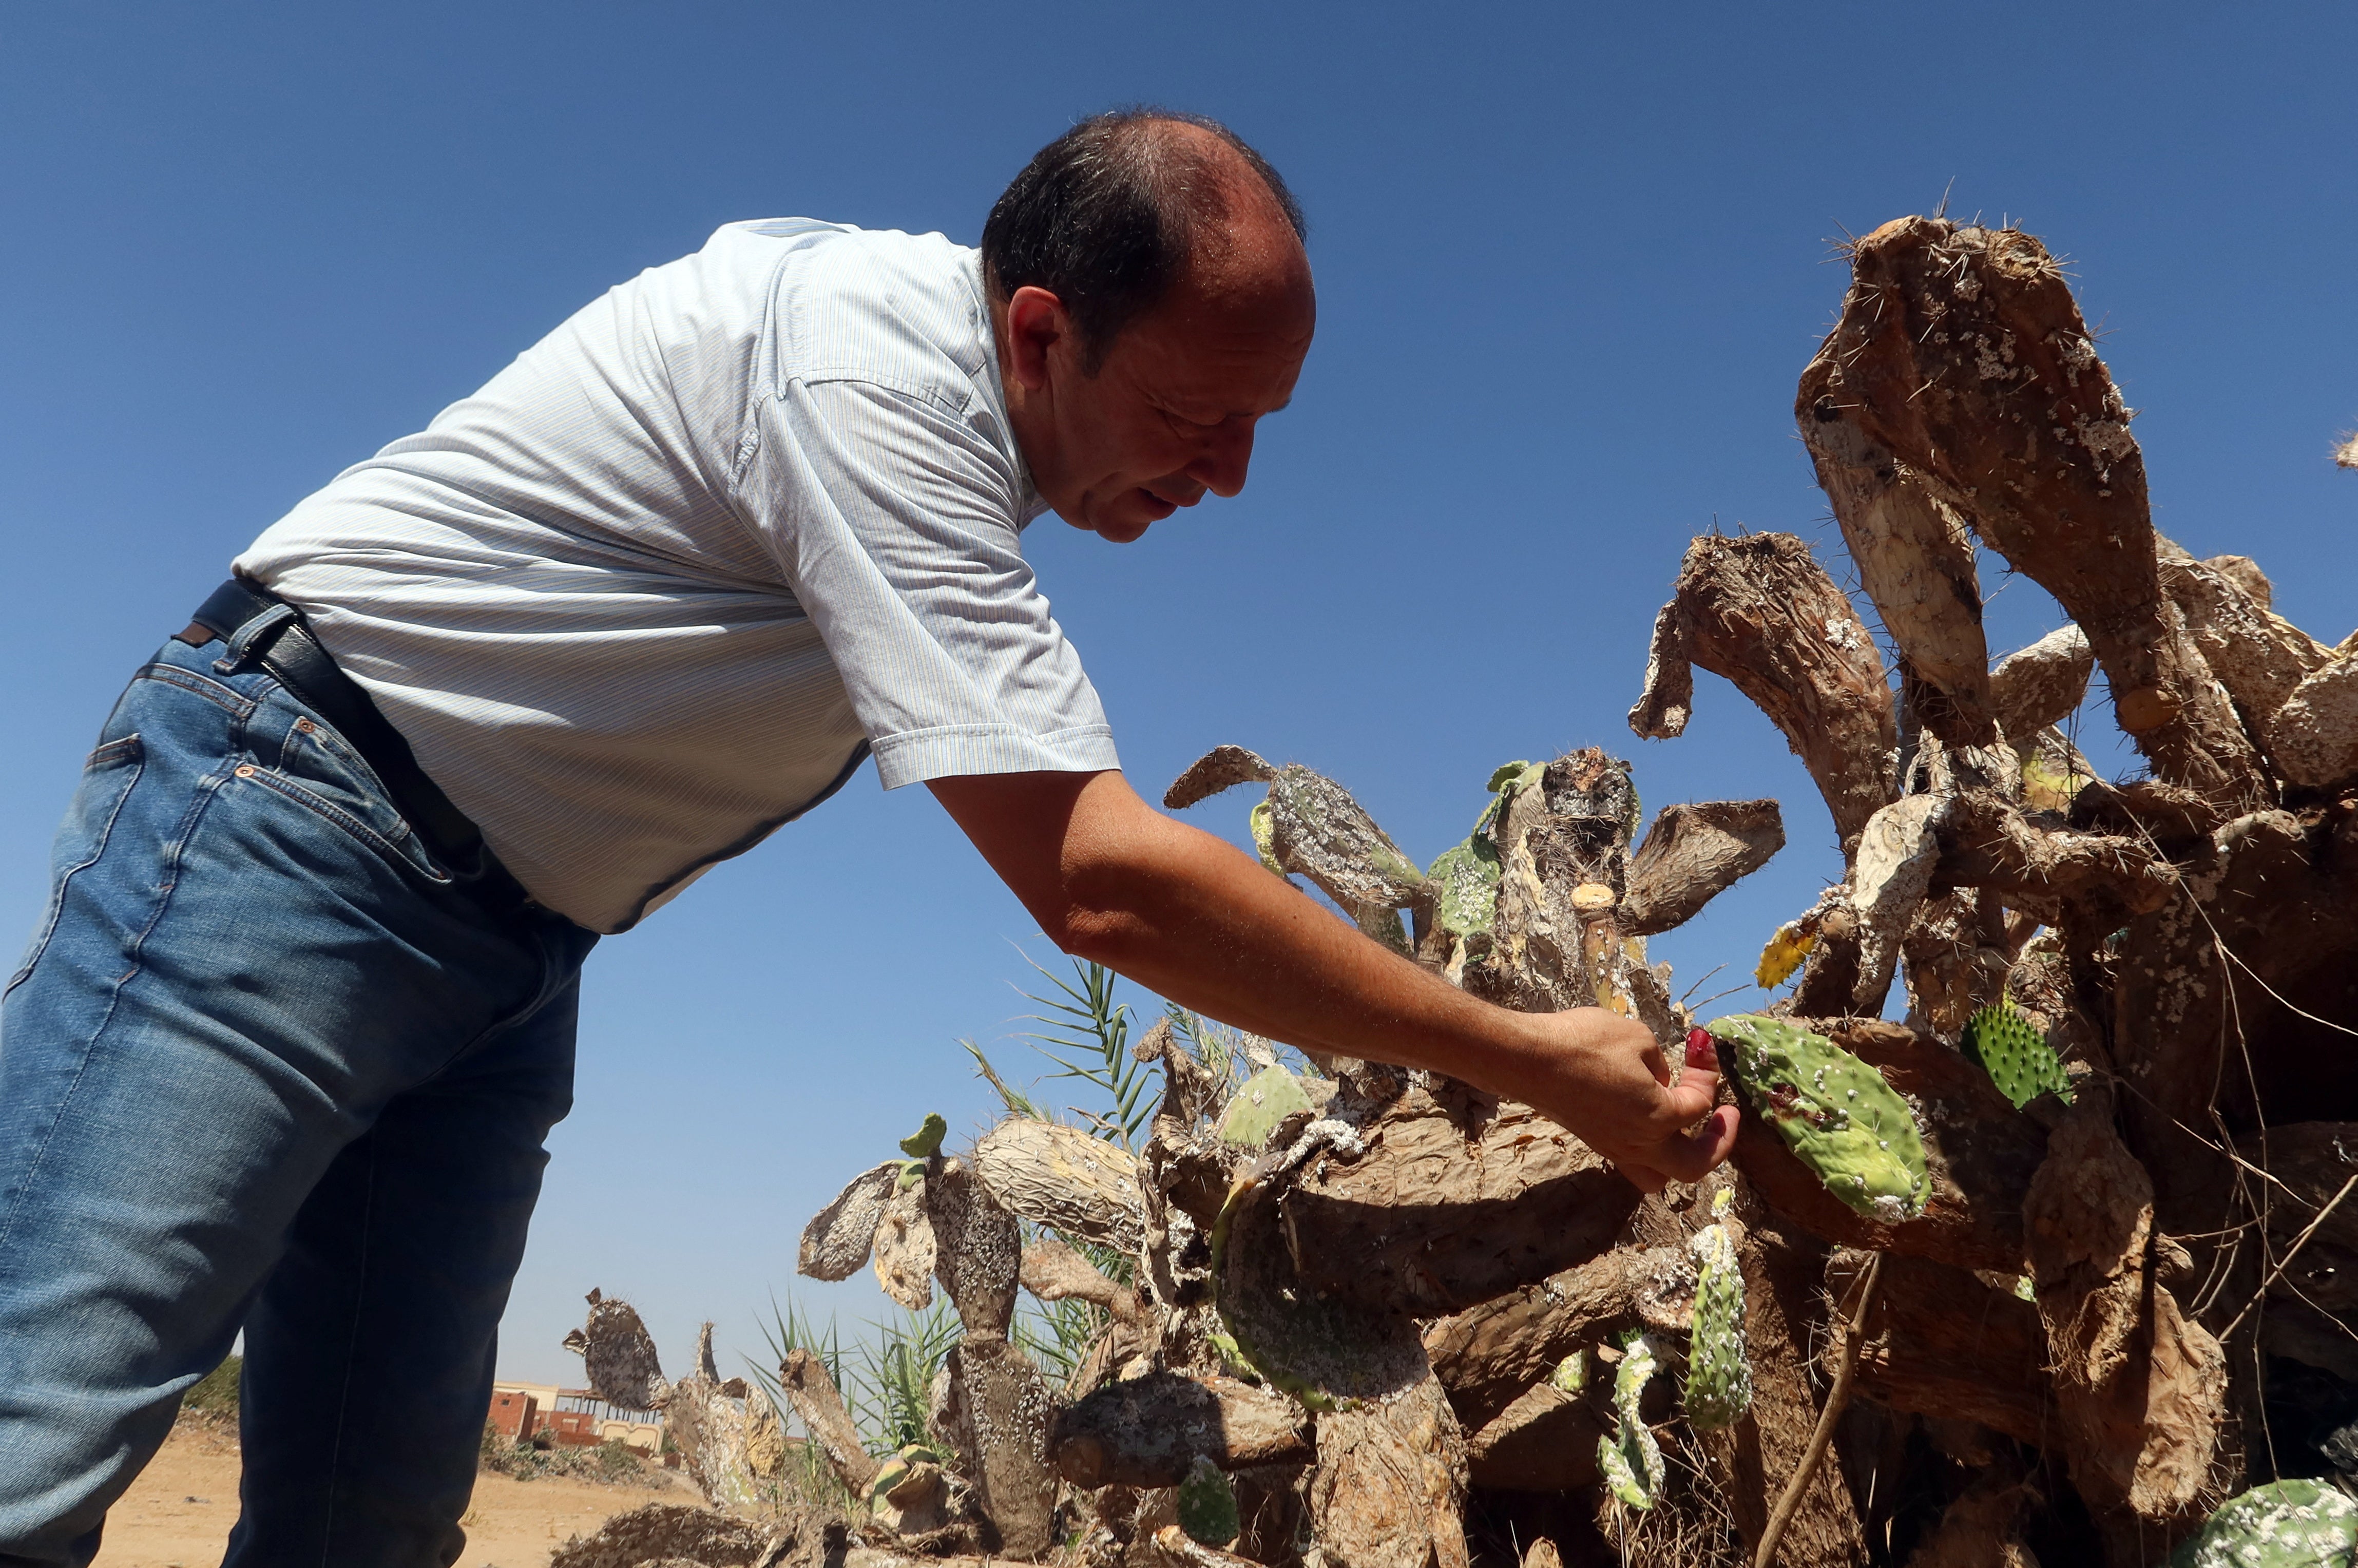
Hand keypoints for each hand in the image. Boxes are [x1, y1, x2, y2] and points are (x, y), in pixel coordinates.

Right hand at [1501, 1009, 1739, 1193]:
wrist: (1527, 1059)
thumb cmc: (1583, 1044)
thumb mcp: (1636, 1038)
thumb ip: (1659, 1062)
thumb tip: (1658, 1077)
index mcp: (1659, 1118)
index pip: (1699, 1103)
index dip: (1707, 1072)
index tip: (1701, 1045)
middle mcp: (1640, 1143)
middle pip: (1694, 1166)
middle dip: (1718, 1143)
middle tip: (1724, 1115)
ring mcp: (1615, 1147)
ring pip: (1659, 1176)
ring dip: (1681, 1159)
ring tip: (1688, 1133)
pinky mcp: (1595, 1141)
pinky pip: (1633, 1162)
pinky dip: (1649, 1150)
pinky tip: (1647, 1119)